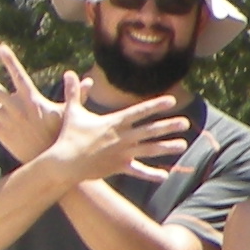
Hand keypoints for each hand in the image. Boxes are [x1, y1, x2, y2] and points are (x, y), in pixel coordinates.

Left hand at [0, 48, 70, 163]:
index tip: (0, 48)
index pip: (19, 76)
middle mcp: (16, 109)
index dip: (10, 61)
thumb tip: (87, 79)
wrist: (49, 160)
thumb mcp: (69, 114)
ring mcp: (7, 121)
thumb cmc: (61, 135)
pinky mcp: (1, 134)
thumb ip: (76, 95)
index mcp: (32, 100)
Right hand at [35, 74, 189, 189]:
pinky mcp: (119, 167)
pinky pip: (138, 171)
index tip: (171, 101)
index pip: (139, 111)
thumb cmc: (68, 136)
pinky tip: (164, 176)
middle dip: (168, 126)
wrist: (63, 163)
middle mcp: (122, 137)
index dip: (156, 105)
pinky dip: (150, 174)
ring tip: (182, 145)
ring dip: (166, 147)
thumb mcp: (73, 112)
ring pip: (149, 149)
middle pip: (150, 130)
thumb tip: (69, 73)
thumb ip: (75, 92)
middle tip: (185, 123)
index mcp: (114, 122)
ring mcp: (122, 153)